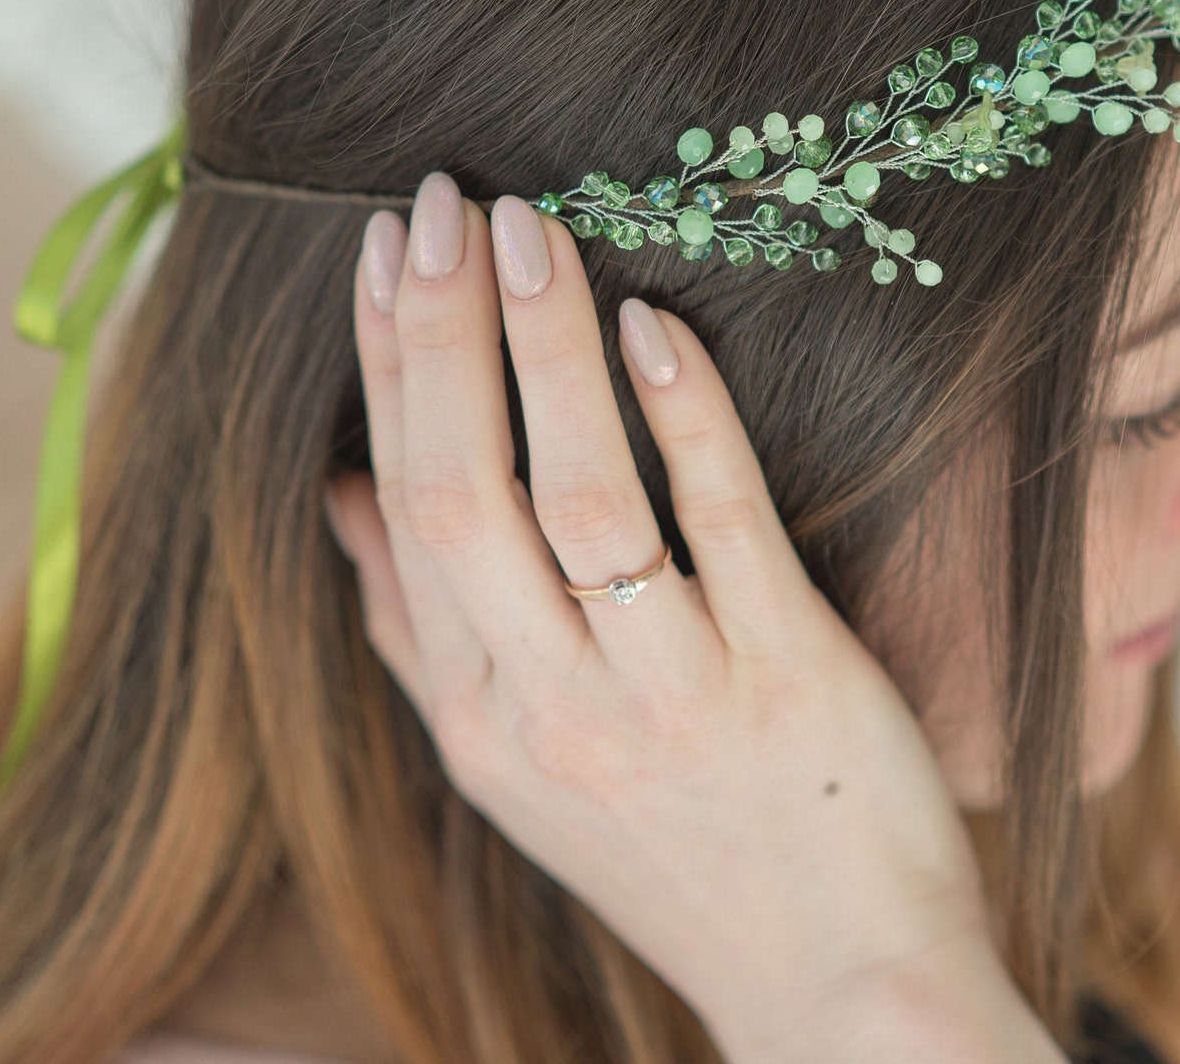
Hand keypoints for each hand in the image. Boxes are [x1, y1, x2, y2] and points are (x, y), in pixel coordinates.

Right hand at [324, 172, 1009, 1061]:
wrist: (835, 981)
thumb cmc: (672, 853)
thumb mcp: (515, 768)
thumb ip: (424, 636)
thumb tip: (343, 501)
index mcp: (480, 716)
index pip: (407, 507)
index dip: (388, 367)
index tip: (384, 250)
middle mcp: (554, 705)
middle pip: (465, 491)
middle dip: (441, 332)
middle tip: (438, 198)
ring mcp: (671, 690)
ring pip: (581, 496)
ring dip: (545, 350)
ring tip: (530, 226)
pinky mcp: (788, 674)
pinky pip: (725, 524)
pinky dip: (684, 415)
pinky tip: (654, 323)